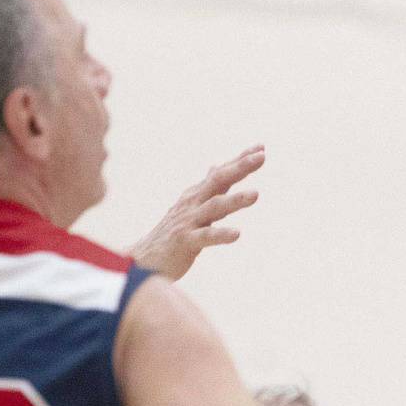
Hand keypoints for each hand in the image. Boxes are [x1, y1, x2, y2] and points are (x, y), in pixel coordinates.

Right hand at [130, 146, 263, 279]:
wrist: (144, 258)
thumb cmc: (173, 231)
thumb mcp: (191, 205)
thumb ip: (208, 187)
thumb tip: (217, 167)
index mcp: (198, 194)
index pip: (221, 173)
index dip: (240, 160)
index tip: (261, 147)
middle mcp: (193, 203)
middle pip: (218, 181)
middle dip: (240, 167)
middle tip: (261, 157)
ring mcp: (189, 221)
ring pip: (215, 207)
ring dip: (235, 200)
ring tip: (256, 194)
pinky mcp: (185, 241)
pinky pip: (205, 236)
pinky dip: (221, 234)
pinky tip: (237, 234)